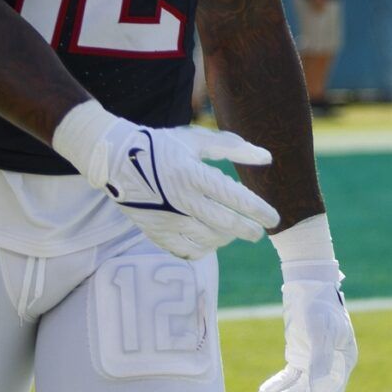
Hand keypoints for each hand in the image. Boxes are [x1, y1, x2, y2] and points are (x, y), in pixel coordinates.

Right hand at [59, 106, 280, 259]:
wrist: (117, 161)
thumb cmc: (163, 146)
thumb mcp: (197, 140)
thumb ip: (234, 148)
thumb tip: (267, 158)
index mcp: (193, 175)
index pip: (234, 197)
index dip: (257, 210)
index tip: (274, 218)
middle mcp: (181, 200)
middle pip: (224, 224)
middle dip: (247, 231)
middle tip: (259, 233)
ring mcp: (167, 220)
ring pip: (207, 240)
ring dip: (226, 238)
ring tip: (233, 231)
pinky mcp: (155, 232)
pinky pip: (186, 251)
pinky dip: (203, 249)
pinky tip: (210, 240)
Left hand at [260, 261, 357, 391]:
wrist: (308, 284)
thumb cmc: (319, 306)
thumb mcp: (320, 332)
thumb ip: (320, 364)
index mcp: (343, 361)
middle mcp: (331, 364)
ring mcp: (315, 360)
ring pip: (298, 388)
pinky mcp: (301, 355)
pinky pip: (289, 377)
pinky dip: (278, 384)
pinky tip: (264, 391)